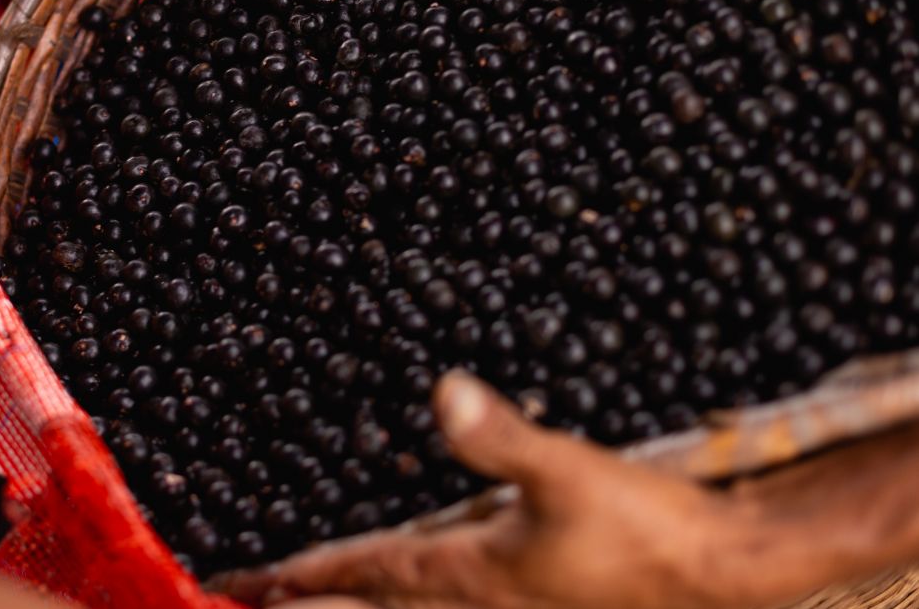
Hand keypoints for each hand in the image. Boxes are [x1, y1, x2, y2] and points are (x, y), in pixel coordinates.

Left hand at [219, 372, 796, 608]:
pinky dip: (413, 588)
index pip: (369, 575)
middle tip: (261, 599)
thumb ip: (501, 438)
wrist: (724, 570)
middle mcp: (481, 603)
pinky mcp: (539, 596)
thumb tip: (443, 392)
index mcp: (473, 579)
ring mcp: (511, 606)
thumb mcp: (567, 474)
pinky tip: (424, 573)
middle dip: (316, 606)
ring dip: (363, 603)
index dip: (310, 575)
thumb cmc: (646, 531)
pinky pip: (454, 597)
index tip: (255, 580)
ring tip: (315, 598)